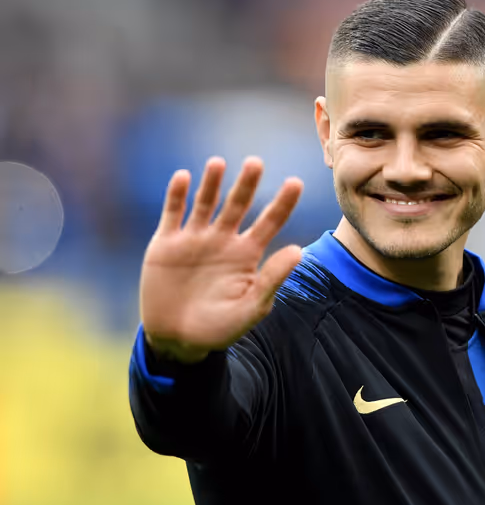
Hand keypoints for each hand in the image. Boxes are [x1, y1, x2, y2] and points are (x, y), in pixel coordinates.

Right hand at [139, 156, 302, 362]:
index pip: (270, 222)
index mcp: (247, 254)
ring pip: (205, 203)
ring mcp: (194, 239)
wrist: (177, 341)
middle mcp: (223, 240)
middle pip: (238, 205)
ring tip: (218, 164)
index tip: (296, 182)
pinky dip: (176, 196)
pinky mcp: (166, 244)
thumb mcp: (251, 307)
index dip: (283, 203)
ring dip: (211, 183)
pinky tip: (183, 177)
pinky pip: (172, 214)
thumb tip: (298, 251)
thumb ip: (272, 278)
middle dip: (246, 184)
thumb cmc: (220, 328)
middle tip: (255, 163)